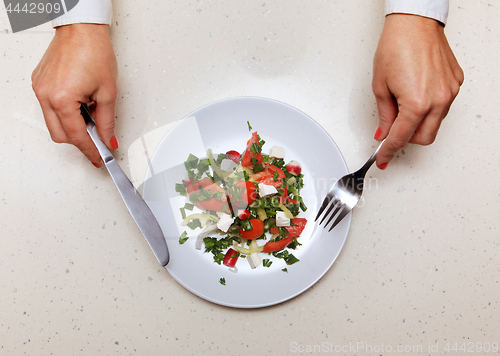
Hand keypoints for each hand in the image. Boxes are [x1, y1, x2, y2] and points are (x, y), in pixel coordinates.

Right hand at [32, 24, 117, 167]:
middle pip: (60, 135)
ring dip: (72, 126)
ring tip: (91, 117)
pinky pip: (49, 108)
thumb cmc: (93, 52)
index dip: (90, 150)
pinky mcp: (39, 83)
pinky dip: (65, 113)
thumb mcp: (108, 92)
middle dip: (79, 141)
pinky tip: (80, 105)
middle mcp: (46, 95)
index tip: (98, 159)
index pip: (76, 137)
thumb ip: (108, 121)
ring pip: (53, 123)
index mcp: (62, 99)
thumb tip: (108, 139)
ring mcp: (40, 89)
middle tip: (98, 141)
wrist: (81, 29)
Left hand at [372, 14, 463, 168]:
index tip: (383, 160)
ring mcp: (450, 92)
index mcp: (416, 104)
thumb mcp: (380, 87)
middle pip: (423, 138)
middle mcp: (438, 100)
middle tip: (391, 130)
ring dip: (418, 124)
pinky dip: (429, 108)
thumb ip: (384, 116)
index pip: (401, 138)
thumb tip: (383, 133)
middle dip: (406, 139)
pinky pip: (442, 107)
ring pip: (435, 124)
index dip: (389, 151)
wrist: (414, 23)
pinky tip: (417, 94)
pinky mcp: (455, 84)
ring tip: (403, 105)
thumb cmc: (396, 47)